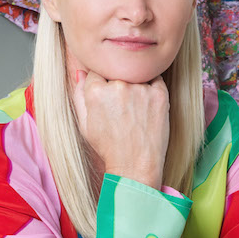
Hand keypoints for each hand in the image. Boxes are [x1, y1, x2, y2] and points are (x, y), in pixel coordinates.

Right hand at [72, 69, 169, 189]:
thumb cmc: (109, 147)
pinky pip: (155, 79)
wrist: (135, 167)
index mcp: (96, 92)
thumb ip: (79, 95)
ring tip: (135, 110)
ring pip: (136, 73)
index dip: (102, 85)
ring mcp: (140, 89)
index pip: (97, 71)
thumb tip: (81, 72)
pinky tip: (147, 107)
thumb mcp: (85, 124)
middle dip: (118, 83)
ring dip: (136, 84)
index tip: (108, 99)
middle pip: (117, 70)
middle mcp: (117, 86)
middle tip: (123, 106)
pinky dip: (152, 88)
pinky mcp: (159, 94)